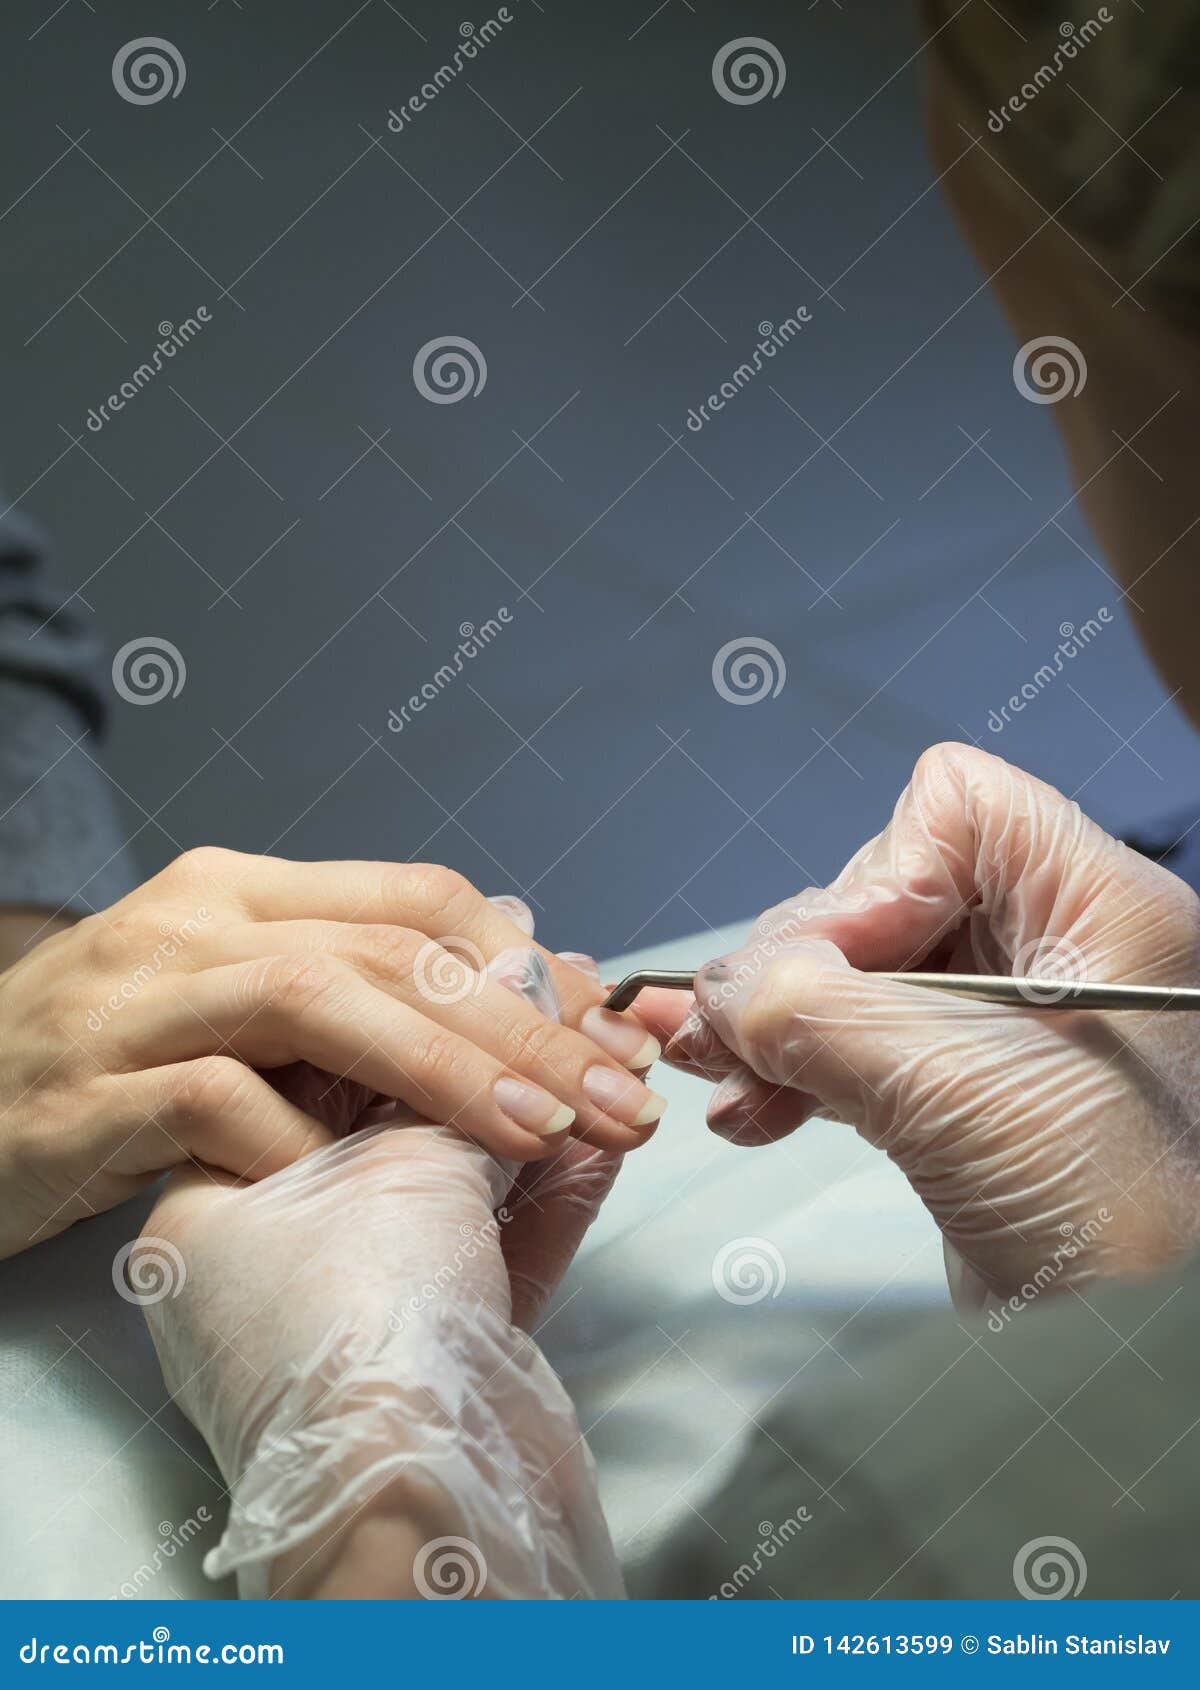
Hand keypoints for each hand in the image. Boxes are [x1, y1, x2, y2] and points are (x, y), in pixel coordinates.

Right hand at [0, 846, 663, 1258]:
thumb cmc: (116, 1061)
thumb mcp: (239, 1001)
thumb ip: (357, 988)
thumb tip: (517, 990)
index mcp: (246, 889)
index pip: (419, 899)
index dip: (528, 963)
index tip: (609, 1034)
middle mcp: (196, 921)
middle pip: (394, 948)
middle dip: (523, 1022)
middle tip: (616, 1095)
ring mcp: (138, 1000)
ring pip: (318, 999)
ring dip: (444, 1068)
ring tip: (540, 1130)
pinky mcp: (87, 1093)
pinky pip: (214, 1098)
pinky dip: (296, 1136)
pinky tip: (353, 1178)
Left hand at [137, 954, 622, 1600]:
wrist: (417, 1499)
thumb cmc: (363, 1313)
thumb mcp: (401, 1161)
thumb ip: (463, 1066)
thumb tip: (517, 968)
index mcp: (221, 1198)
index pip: (317, 1062)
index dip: (413, 999)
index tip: (490, 955)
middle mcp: (280, 1251)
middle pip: (405, 1119)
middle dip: (503, 1051)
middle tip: (578, 990)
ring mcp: (365, 1306)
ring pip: (470, 1178)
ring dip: (550, 1109)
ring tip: (616, 1041)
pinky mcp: (444, 1349)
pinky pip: (501, 1241)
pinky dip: (560, 1186)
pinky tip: (615, 1129)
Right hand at [638, 744, 1199, 1303]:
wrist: (1147, 1354)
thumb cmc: (1123, 1221)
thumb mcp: (954, 1089)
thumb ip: (816, 1014)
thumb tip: (718, 987)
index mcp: (1094, 907)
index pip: (956, 808)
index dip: (876, 875)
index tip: (831, 965)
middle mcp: (1054, 948)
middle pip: (884, 894)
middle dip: (795, 966)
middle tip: (730, 1031)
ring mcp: (1008, 1023)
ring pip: (859, 974)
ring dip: (777, 1023)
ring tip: (717, 1072)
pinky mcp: (969, 1090)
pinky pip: (862, 1043)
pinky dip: (798, 1068)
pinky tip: (749, 1108)